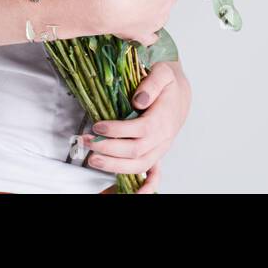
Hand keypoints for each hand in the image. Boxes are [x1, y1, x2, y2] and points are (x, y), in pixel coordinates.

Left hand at [82, 60, 191, 191]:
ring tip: (93, 159)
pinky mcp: (155, 153)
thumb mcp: (162, 73)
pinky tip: (133, 194)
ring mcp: (159, 148)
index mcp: (163, 118)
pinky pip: (153, 175)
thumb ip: (152, 84)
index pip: (140, 130)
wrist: (180, 94)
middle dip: (108, 149)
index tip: (98, 126)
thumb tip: (138, 100)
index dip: (117, 131)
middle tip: (86, 142)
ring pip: (139, 165)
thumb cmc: (168, 83)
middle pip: (136, 151)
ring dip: (114, 166)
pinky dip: (144, 187)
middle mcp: (163, 137)